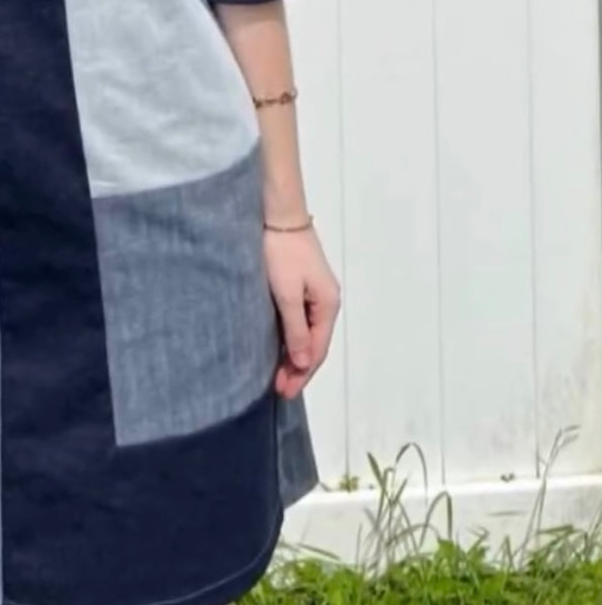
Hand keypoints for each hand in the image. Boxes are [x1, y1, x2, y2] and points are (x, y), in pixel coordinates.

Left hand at [263, 225, 340, 399]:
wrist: (278, 213)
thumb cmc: (281, 252)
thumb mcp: (286, 294)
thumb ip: (295, 328)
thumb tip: (303, 362)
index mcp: (327, 304)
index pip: (317, 349)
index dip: (302, 373)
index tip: (284, 391)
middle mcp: (326, 301)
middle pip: (314, 343)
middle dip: (298, 369)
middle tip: (279, 389)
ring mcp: (315, 292)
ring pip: (307, 332)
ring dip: (293, 354)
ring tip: (277, 375)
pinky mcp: (302, 284)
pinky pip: (299, 319)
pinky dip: (290, 336)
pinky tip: (279, 345)